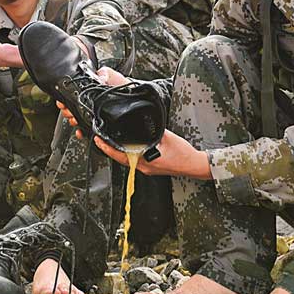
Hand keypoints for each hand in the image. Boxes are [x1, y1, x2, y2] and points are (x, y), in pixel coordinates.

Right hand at [56, 68, 129, 138]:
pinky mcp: (100, 125)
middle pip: (71, 109)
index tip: (63, 101)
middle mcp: (89, 104)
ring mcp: (94, 115)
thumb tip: (99, 78)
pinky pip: (88, 131)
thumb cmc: (121, 86)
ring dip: (73, 121)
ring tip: (75, 119)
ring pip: (77, 120)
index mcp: (88, 92)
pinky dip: (82, 132)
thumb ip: (104, 73)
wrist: (134, 97)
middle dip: (67, 111)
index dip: (65, 99)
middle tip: (69, 111)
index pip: (71, 96)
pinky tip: (81, 131)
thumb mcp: (111, 75)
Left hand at [91, 130, 210, 178]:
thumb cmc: (183, 154)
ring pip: (128, 161)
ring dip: (119, 152)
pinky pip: (135, 161)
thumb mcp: (166, 137)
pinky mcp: (151, 169)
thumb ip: (153, 129)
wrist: (194, 165)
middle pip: (121, 159)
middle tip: (100, 140)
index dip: (108, 148)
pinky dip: (129, 154)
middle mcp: (143, 168)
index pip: (120, 155)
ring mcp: (147, 170)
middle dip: (110, 149)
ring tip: (111, 142)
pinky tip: (129, 147)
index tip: (99, 140)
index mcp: (145, 162)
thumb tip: (144, 123)